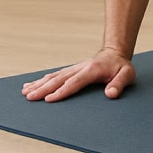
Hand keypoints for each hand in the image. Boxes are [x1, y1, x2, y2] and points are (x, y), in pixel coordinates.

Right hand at [21, 48, 135, 101]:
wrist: (115, 54)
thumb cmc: (121, 67)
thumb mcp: (127, 74)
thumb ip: (119, 84)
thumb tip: (110, 94)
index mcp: (92, 70)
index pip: (75, 82)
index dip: (62, 91)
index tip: (49, 99)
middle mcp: (80, 68)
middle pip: (59, 79)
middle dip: (44, 88)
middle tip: (30, 97)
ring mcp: (74, 68)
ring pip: (54, 76)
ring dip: (39, 84)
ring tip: (25, 92)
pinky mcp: (70, 70)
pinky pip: (54, 75)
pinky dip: (41, 80)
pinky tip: (30, 84)